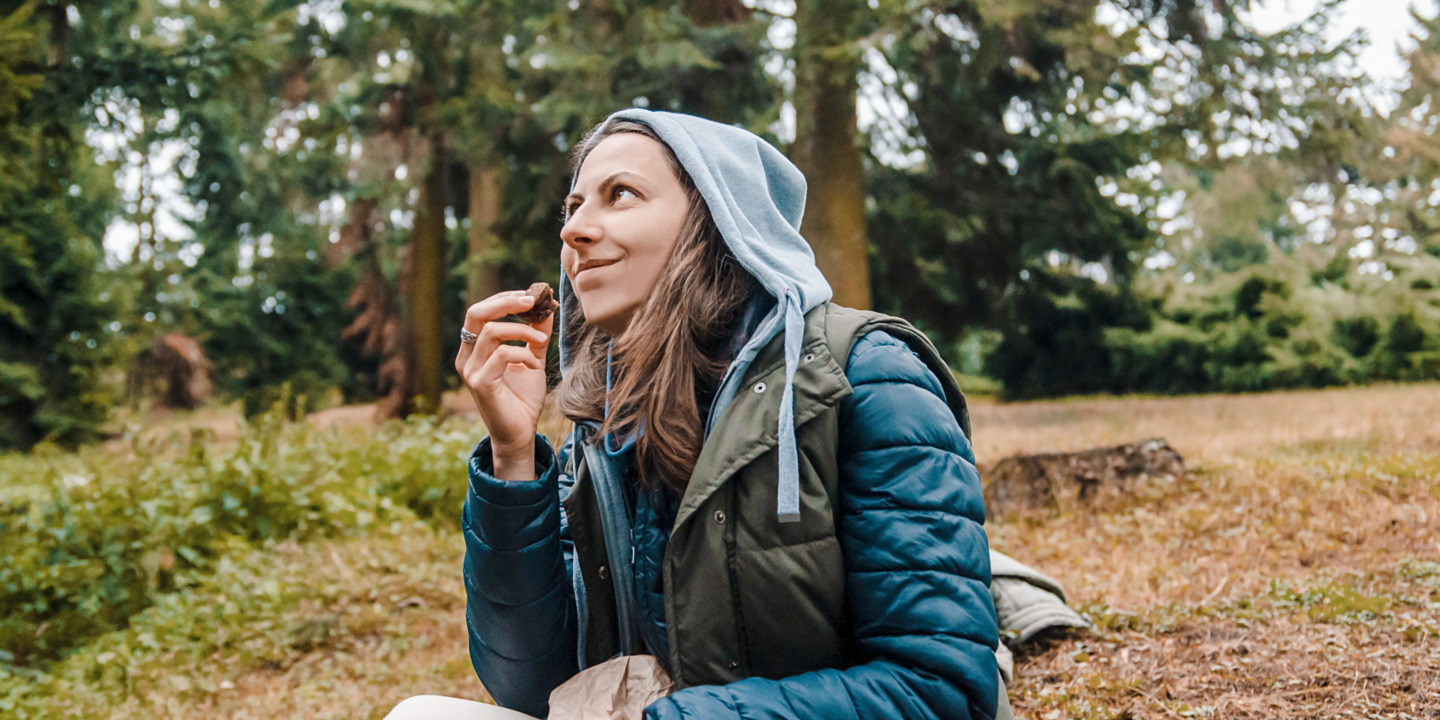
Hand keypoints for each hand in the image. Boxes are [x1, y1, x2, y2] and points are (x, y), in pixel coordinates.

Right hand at [455, 289, 554, 480]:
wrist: (520, 433)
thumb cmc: (523, 398)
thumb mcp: (532, 358)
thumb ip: (536, 334)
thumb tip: (546, 307)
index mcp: (474, 349)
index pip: (480, 311)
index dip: (503, 298)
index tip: (529, 295)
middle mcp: (466, 357)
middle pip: (475, 313)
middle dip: (505, 302)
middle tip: (532, 300)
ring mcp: (470, 371)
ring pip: (490, 332)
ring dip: (522, 331)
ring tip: (541, 341)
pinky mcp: (480, 384)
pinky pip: (501, 355)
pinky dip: (522, 354)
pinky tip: (534, 366)